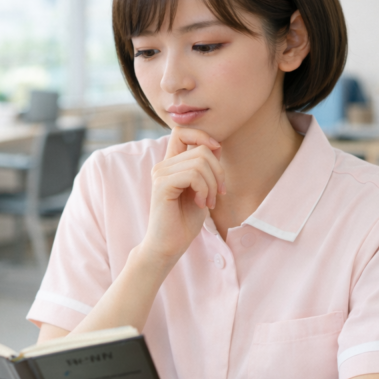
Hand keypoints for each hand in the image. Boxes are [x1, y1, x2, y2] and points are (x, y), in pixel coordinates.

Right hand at [139, 127, 223, 267]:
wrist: (169, 246)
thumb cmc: (184, 222)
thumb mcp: (202, 189)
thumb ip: (205, 168)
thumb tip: (216, 145)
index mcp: (170, 164)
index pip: (182, 131)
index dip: (203, 136)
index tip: (216, 154)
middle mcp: (162, 166)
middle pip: (201, 149)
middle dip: (218, 172)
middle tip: (218, 195)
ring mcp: (160, 174)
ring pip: (200, 162)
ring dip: (213, 184)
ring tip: (209, 202)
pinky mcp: (162, 185)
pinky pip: (193, 175)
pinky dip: (204, 190)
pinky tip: (201, 204)